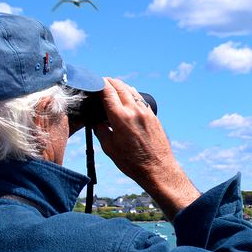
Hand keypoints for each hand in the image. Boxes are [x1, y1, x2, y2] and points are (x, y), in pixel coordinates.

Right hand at [91, 78, 199, 217]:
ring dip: (121, 86)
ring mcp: (146, 112)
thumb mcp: (109, 147)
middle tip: (101, 83)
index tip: (93, 83)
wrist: (158, 169)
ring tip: (113, 88)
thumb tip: (94, 119)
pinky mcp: (153, 116)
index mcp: (121, 117)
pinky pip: (140, 99)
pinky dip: (131, 94)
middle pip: (120, 86)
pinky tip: (127, 98)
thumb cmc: (132, 162)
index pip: (107, 90)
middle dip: (109, 82)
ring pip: (131, 90)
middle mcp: (134, 110)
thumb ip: (100, 129)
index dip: (99, 83)